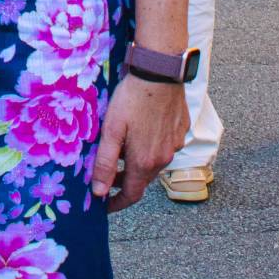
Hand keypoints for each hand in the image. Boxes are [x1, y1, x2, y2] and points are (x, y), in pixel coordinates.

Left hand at [91, 72, 188, 212]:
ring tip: (121, 150)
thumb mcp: (112, 130)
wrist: (160, 73)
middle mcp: (163, 158)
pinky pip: (165, 146)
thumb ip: (105, 163)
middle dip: (124, 180)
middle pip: (142, 178)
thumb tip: (98, 192)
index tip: (105, 206)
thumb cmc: (132, 99)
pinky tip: (141, 132)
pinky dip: (150, 147)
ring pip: (154, 162)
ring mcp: (175, 144)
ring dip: (137, 162)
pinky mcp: (180, 130)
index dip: (117, 203)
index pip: (131, 194)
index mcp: (145, 162)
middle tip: (107, 175)